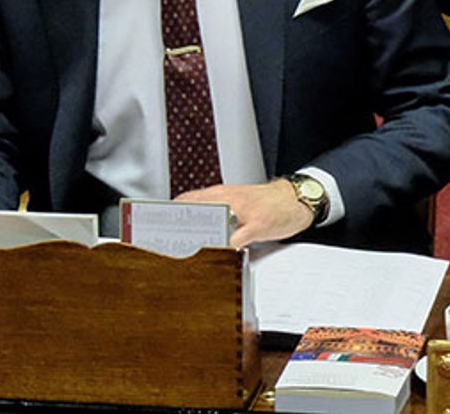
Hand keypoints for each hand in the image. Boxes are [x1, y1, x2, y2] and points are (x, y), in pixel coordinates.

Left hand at [176, 179, 313, 248]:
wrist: (295, 198)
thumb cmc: (265, 203)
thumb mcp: (235, 202)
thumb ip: (213, 212)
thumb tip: (188, 228)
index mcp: (220, 194)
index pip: (187, 200)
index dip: (168, 215)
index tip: (154, 228)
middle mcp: (229, 199)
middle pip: (195, 211)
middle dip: (178, 228)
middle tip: (164, 245)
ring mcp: (244, 210)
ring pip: (213, 222)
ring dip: (198, 237)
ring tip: (184, 251)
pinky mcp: (259, 223)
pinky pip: (238, 237)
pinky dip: (226, 247)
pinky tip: (220, 255)